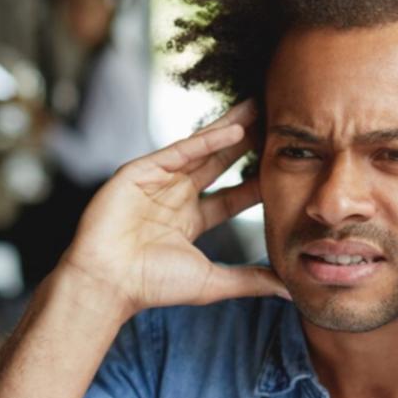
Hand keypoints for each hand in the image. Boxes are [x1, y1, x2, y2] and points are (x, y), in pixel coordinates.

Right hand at [60, 99, 287, 316]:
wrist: (107, 283)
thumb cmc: (151, 286)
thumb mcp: (212, 282)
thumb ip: (250, 280)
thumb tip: (289, 290)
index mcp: (188, 220)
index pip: (232, 196)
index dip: (258, 180)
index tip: (287, 165)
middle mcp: (174, 196)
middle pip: (219, 163)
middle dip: (248, 143)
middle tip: (278, 122)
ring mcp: (157, 181)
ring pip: (202, 149)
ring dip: (231, 128)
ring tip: (260, 107)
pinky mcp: (141, 171)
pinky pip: (180, 151)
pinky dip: (208, 140)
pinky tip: (235, 129)